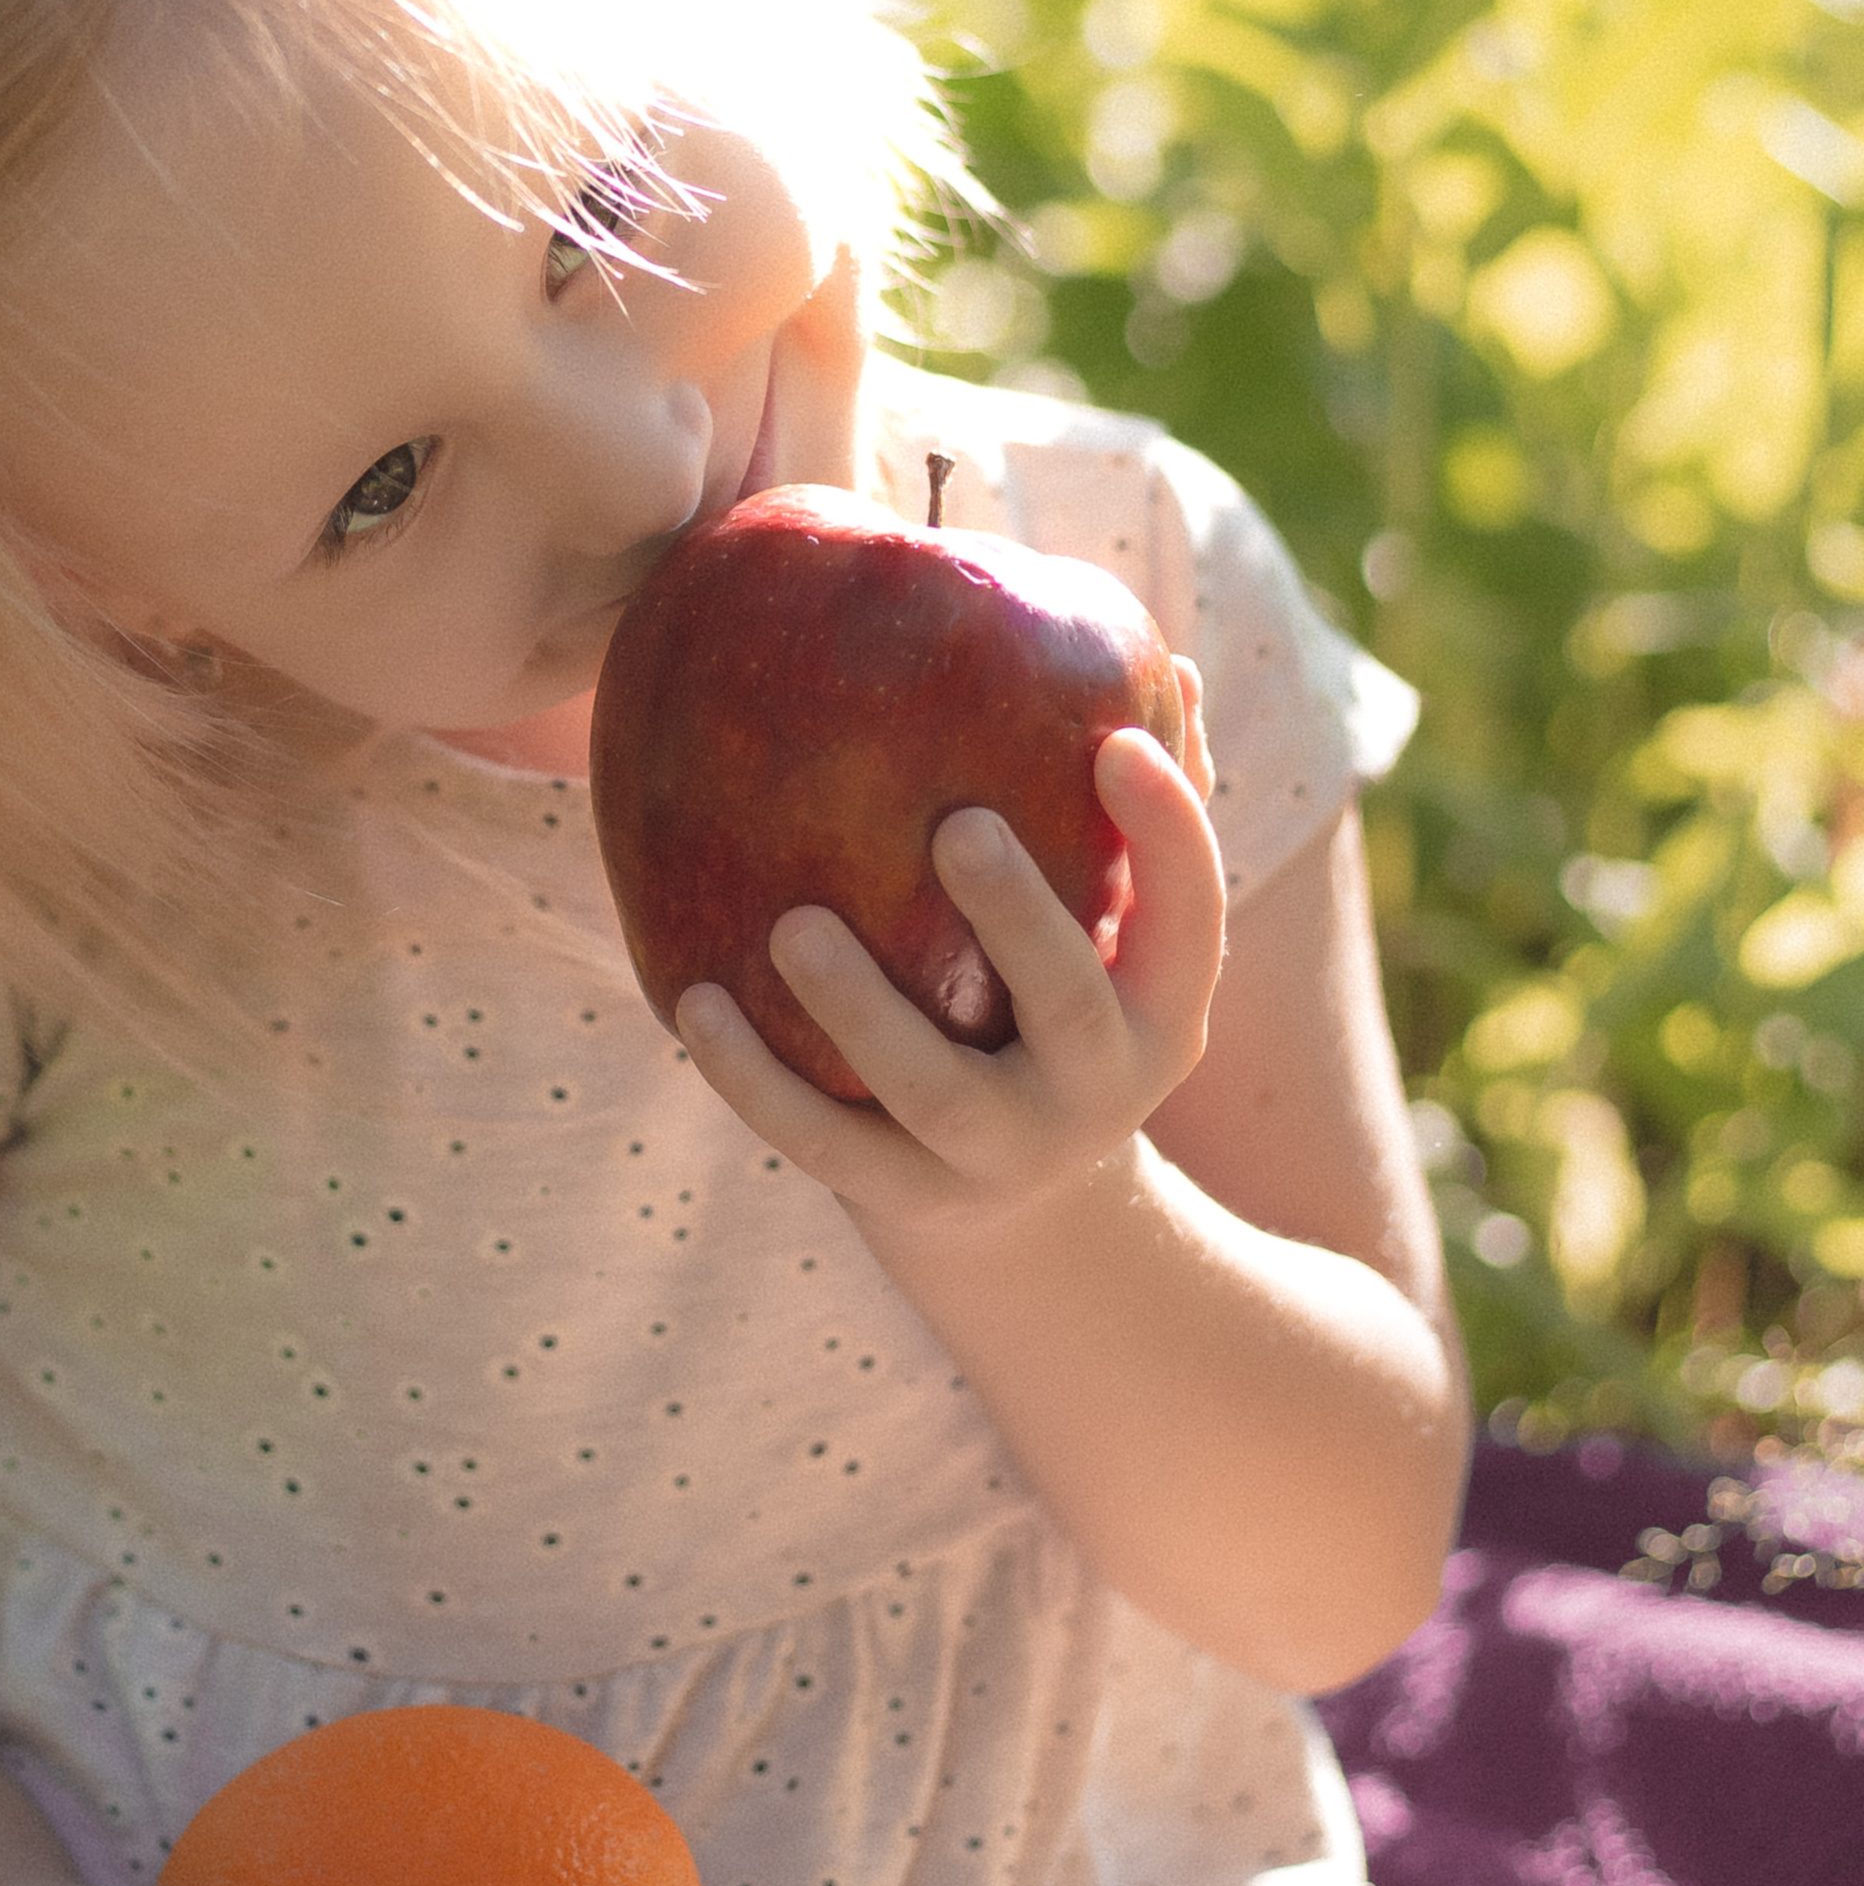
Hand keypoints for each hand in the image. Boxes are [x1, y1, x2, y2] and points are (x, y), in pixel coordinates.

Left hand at [674, 716, 1224, 1256]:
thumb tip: (1176, 665)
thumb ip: (1142, 822)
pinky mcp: (905, 1197)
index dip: (1169, 833)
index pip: (1192, 917)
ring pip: (931, 1090)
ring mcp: (999, 1153)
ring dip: (860, 1008)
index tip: (1118, 743)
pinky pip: (822, 1143)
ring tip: (792, 925)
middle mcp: (1097, 1090)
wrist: (1023, 1221)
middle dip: (1018, 917)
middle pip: (1067, 1008)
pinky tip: (694, 1001)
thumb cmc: (1061, 1016)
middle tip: (956, 824)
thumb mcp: (1124, 945)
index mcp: (1165, 1010)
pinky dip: (754, 1080)